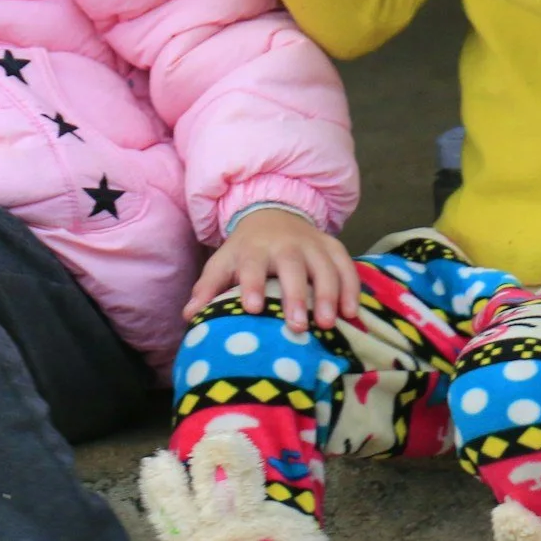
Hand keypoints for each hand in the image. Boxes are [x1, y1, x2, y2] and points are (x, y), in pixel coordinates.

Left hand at [186, 207, 359, 335]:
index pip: (252, 265)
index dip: (252, 284)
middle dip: (295, 295)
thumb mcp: (223, 263)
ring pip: (324, 266)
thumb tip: (189, 316)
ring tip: (328, 323)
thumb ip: (207, 288)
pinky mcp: (331, 246)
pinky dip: (351, 287)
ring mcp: (311, 244)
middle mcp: (284, 244)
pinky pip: (346, 265)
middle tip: (297, 326)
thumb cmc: (245, 251)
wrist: (272, 215)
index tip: (251, 308)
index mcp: (254, 248)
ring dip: (328, 294)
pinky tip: (352, 312)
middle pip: (292, 266)